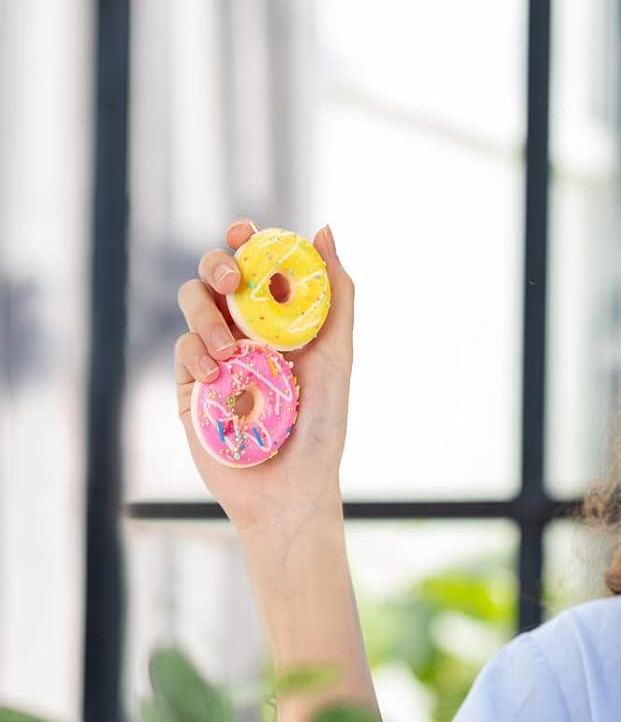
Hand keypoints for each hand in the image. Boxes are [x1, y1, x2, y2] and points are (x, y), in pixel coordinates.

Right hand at [174, 219, 354, 543]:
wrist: (288, 491)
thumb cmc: (321, 430)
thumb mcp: (337, 358)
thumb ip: (336, 297)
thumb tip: (324, 230)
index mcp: (284, 321)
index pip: (259, 266)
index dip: (247, 240)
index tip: (245, 232)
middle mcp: (248, 332)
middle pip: (216, 273)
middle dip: (217, 264)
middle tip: (230, 279)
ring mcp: (217, 355)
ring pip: (193, 303)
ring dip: (205, 314)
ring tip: (227, 351)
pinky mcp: (190, 384)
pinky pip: (182, 348)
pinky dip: (195, 354)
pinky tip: (213, 378)